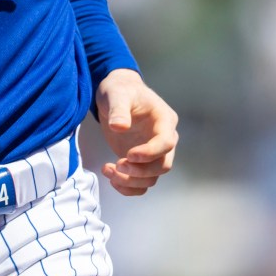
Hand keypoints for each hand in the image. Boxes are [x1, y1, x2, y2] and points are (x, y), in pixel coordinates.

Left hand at [95, 69, 178, 196]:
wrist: (115, 93)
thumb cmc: (120, 90)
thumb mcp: (116, 94)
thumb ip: (119, 110)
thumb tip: (119, 127)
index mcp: (164, 120)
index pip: (166, 142)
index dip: (150, 152)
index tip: (129, 155)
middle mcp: (164, 138)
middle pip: (162, 165)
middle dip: (140, 171)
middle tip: (117, 165)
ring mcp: (153, 152)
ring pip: (152, 177)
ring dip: (131, 180)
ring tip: (108, 170)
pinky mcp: (141, 161)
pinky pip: (141, 181)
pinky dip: (129, 186)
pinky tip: (112, 180)